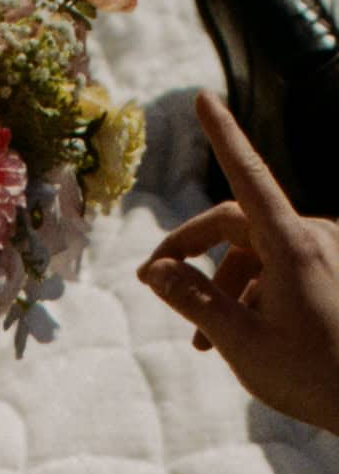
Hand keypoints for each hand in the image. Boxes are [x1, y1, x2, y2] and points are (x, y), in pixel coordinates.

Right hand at [136, 89, 338, 434]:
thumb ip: (192, 299)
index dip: (223, 136)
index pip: (247, 177)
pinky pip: (278, 264)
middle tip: (152, 282)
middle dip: (192, 250)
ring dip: (221, 282)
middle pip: (236, 220)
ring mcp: (327, 251)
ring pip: (255, 248)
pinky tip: (238, 333)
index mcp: (293, 246)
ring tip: (203, 340)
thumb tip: (155, 270)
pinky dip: (250, 289)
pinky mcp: (332, 268)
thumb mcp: (239, 341)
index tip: (202, 98)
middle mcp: (314, 237)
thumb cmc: (310, 375)